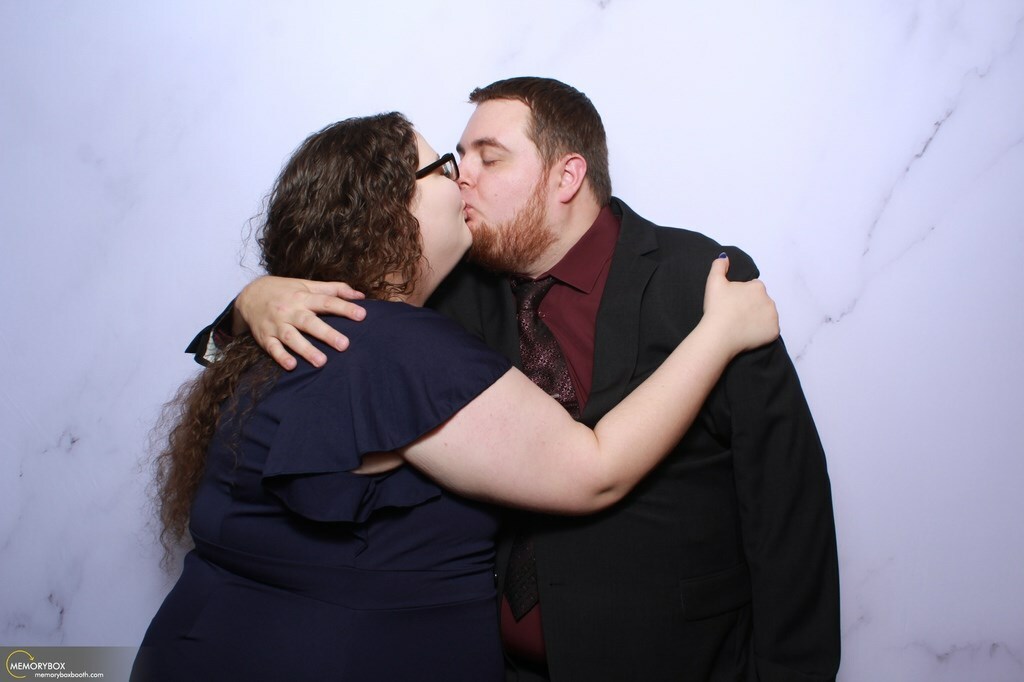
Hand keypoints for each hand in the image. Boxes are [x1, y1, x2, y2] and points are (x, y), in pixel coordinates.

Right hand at [234, 276, 365, 369]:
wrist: (249, 295)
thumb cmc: (285, 290)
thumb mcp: (307, 285)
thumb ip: (334, 289)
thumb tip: (360, 295)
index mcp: (303, 297)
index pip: (326, 301)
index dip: (344, 308)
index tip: (362, 315)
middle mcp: (290, 310)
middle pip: (309, 322)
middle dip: (327, 333)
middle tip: (345, 345)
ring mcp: (276, 324)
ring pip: (291, 337)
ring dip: (305, 349)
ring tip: (321, 362)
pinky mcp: (265, 337)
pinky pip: (272, 348)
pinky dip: (281, 357)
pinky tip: (291, 366)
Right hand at [702, 255, 778, 354]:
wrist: (718, 335)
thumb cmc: (717, 307)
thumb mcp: (713, 282)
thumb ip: (719, 266)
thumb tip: (724, 257)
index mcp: (758, 287)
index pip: (753, 288)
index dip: (742, 296)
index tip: (733, 304)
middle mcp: (770, 300)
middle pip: (761, 302)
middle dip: (752, 306)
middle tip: (736, 315)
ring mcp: (773, 317)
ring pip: (767, 315)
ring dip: (758, 318)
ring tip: (742, 326)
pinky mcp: (774, 332)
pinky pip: (770, 330)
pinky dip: (762, 332)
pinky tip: (749, 334)